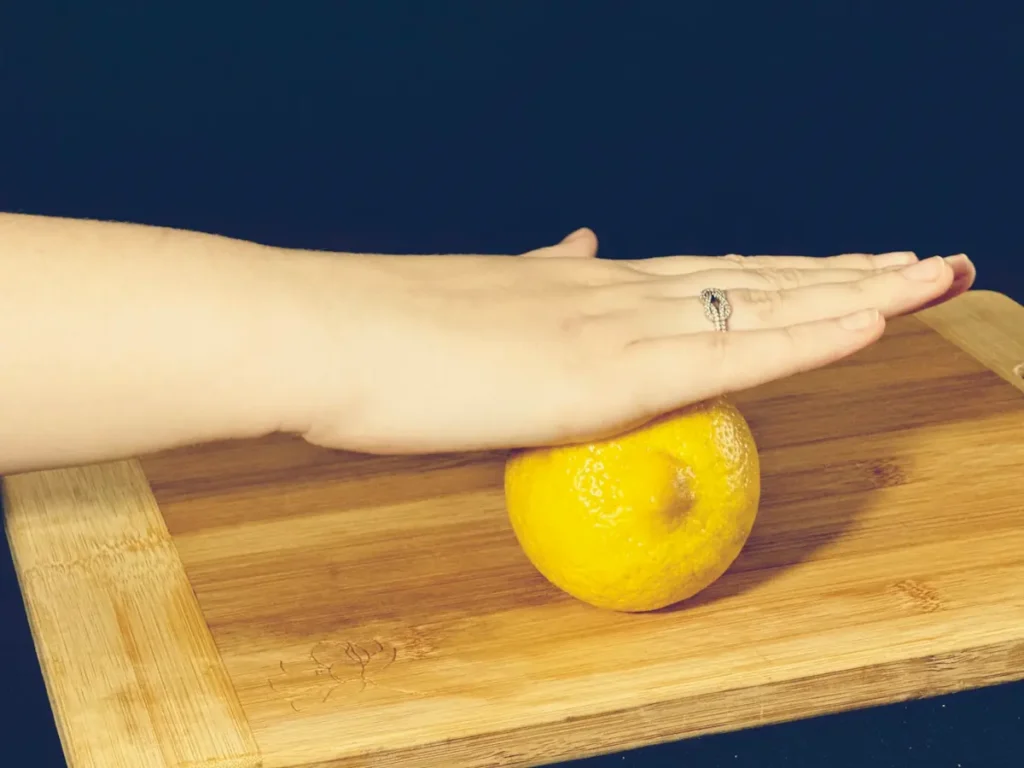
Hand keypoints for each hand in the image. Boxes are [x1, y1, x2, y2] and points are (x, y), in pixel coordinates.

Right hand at [293, 229, 973, 452]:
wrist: (319, 333)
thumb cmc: (373, 339)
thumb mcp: (467, 304)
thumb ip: (534, 278)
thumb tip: (577, 247)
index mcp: (578, 282)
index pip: (705, 273)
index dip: (780, 270)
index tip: (841, 266)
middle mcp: (611, 289)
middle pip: (753, 275)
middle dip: (845, 270)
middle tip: (922, 261)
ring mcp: (612, 325)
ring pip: (759, 301)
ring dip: (854, 291)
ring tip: (931, 276)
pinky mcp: (601, 373)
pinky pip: (726, 354)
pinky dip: (805, 338)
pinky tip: (868, 323)